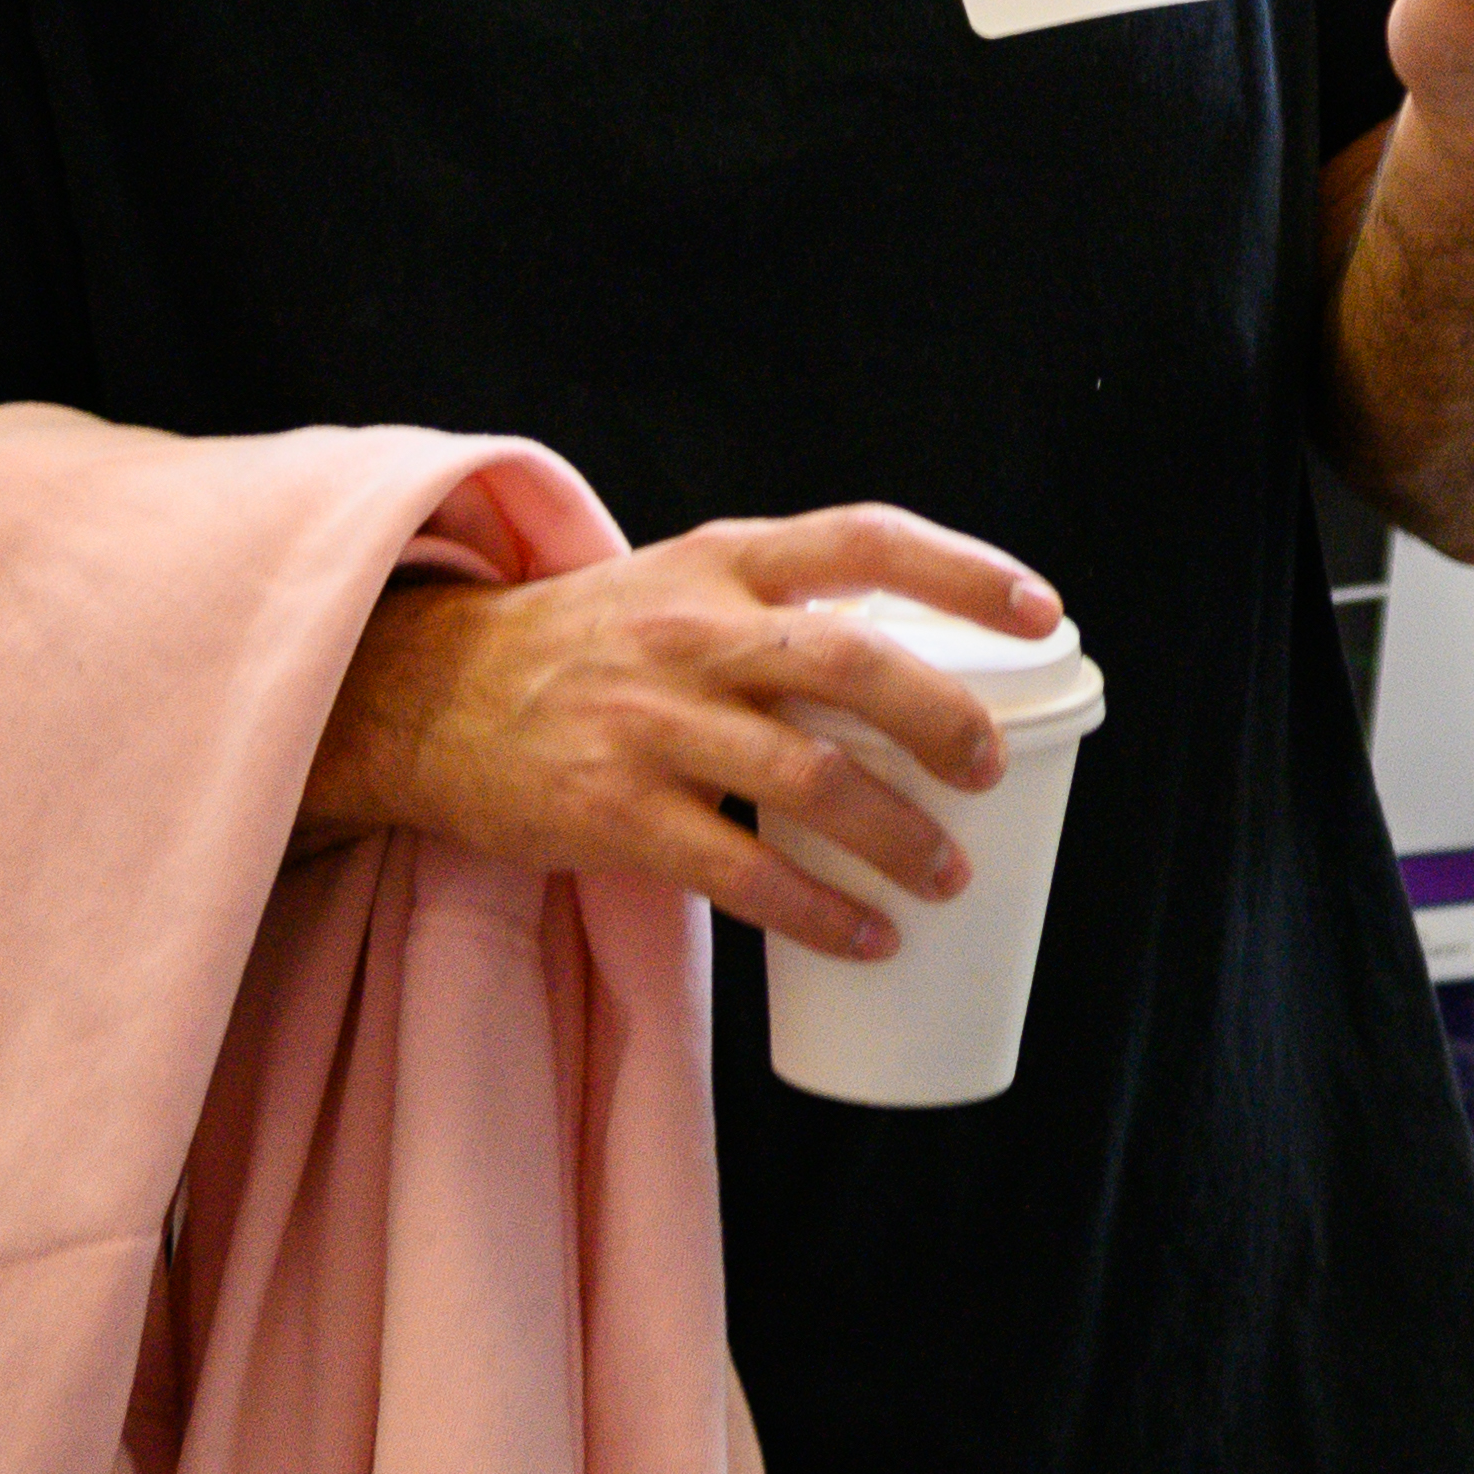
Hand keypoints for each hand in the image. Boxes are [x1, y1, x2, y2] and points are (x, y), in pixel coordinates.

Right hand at [313, 503, 1060, 959]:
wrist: (428, 694)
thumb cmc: (592, 643)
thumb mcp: (682, 583)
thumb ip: (785, 609)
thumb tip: (927, 676)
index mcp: (723, 561)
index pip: (863, 538)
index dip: (963, 570)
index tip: (1045, 609)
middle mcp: (690, 630)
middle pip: (848, 661)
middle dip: (941, 719)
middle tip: (990, 769)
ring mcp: (648, 723)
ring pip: (808, 779)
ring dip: (896, 836)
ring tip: (948, 875)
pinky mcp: (612, 812)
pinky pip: (741, 872)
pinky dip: (819, 911)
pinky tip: (867, 936)